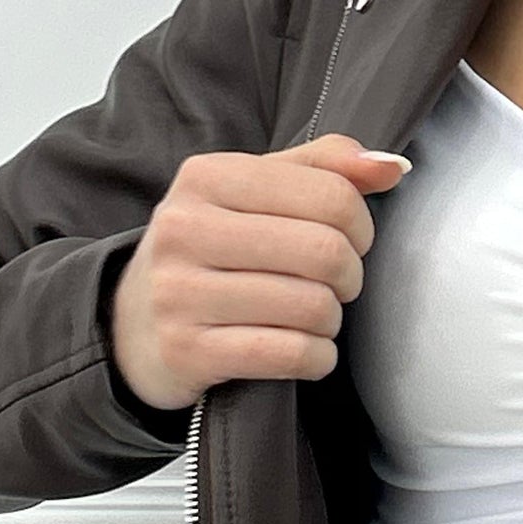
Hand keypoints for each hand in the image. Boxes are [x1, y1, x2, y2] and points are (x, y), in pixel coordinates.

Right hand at [106, 133, 412, 414]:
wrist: (129, 325)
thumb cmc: (213, 249)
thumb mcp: (254, 191)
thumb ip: (325, 167)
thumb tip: (393, 166)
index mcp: (206, 176)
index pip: (330, 194)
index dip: (361, 224)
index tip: (351, 240)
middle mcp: (184, 229)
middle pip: (325, 251)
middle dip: (350, 275)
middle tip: (338, 284)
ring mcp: (178, 293)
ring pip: (312, 307)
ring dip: (331, 320)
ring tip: (313, 316)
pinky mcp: (186, 351)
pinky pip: (290, 354)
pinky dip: (317, 357)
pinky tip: (305, 350)